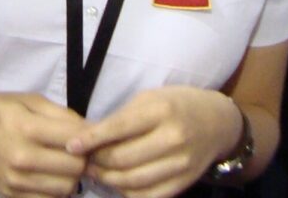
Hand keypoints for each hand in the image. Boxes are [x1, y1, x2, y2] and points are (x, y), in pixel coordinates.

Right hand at [0, 92, 89, 197]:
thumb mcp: (30, 100)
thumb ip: (62, 115)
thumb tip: (91, 132)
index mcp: (25, 127)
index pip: (74, 141)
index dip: (89, 139)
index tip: (92, 136)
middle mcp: (19, 157)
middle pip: (74, 168)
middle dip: (83, 159)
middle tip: (78, 150)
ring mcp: (14, 181)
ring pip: (65, 189)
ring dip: (71, 177)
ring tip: (64, 163)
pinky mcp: (10, 196)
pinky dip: (56, 190)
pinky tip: (51, 175)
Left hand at [68, 86, 242, 197]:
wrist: (216, 123)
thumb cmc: (175, 105)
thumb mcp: (148, 99)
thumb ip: (121, 119)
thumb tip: (88, 139)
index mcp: (160, 110)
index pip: (118, 128)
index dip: (91, 140)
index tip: (71, 147)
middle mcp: (173, 138)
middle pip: (123, 160)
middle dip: (97, 162)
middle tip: (82, 161)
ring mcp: (181, 164)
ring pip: (133, 182)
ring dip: (107, 180)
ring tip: (95, 173)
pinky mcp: (184, 184)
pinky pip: (148, 196)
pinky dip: (127, 194)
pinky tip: (117, 184)